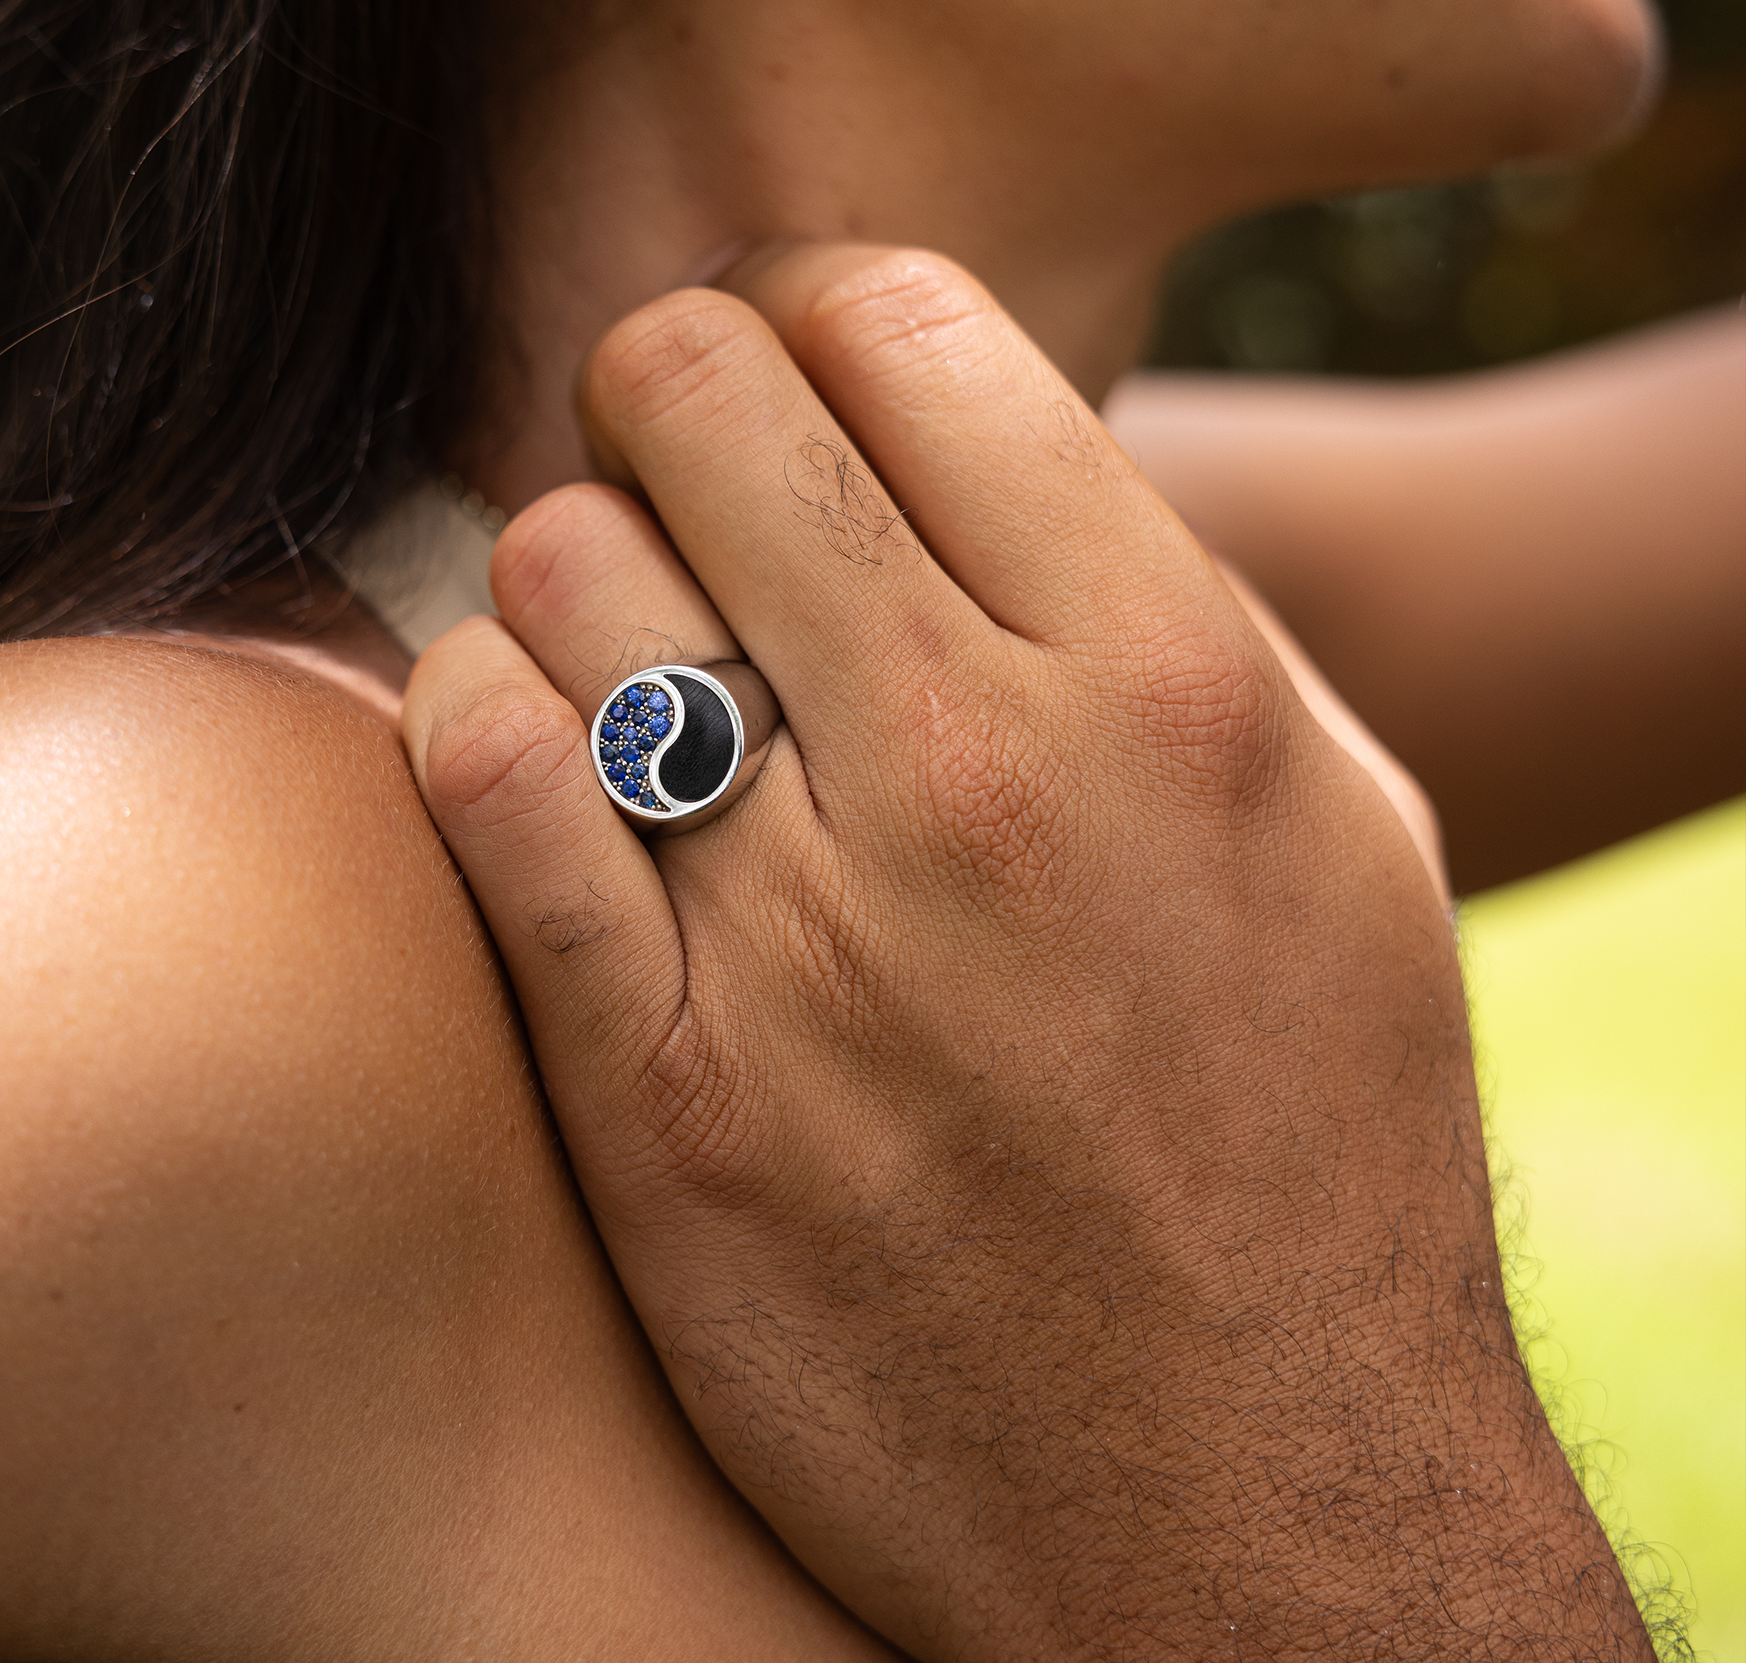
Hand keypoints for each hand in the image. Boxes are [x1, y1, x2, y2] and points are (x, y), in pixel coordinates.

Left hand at [403, 247, 1645, 1659]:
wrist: (1244, 1507)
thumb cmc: (1308, 1140)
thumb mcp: (1336, 829)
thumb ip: (1163, 612)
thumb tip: (974, 460)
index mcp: (1164, 675)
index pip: (898, 318)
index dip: (814, 305)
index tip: (797, 368)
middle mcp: (980, 772)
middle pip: (696, 394)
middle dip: (665, 390)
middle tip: (681, 469)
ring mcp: (806, 936)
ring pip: (558, 567)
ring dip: (571, 570)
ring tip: (626, 642)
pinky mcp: (662, 1094)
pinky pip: (478, 779)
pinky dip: (475, 716)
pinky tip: (538, 751)